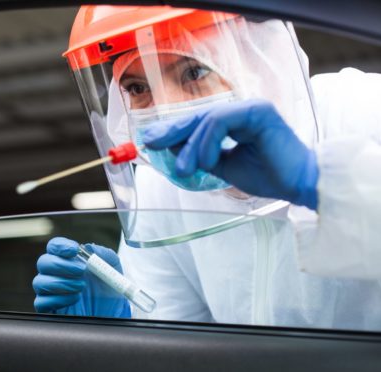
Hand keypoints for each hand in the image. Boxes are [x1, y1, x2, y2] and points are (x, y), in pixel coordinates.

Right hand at [33, 237, 130, 316]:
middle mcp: (56, 273)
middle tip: (81, 270)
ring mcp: (50, 291)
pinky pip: (41, 302)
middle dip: (61, 264)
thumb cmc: (108, 289)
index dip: (60, 246)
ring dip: (61, 283)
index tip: (74, 249)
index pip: (54, 246)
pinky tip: (74, 299)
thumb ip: (105, 255)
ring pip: (39, 282)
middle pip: (43, 262)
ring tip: (81, 287)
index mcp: (68, 259)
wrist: (111, 313)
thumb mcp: (113, 269)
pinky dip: (58, 299)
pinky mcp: (49, 308)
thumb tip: (90, 247)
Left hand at [143, 99, 318, 209]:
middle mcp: (242, 110)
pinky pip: (220, 121)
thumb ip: (200, 154)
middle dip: (172, 131)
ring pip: (207, 119)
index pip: (198, 121)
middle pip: (198, 115)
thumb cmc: (267, 176)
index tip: (151, 141)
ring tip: (185, 169)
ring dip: (191, 146)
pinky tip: (208, 162)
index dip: (174, 129)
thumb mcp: (222, 166)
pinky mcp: (257, 111)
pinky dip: (207, 143)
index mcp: (236, 121)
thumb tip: (171, 146)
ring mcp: (250, 107)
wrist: (297, 186)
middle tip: (152, 144)